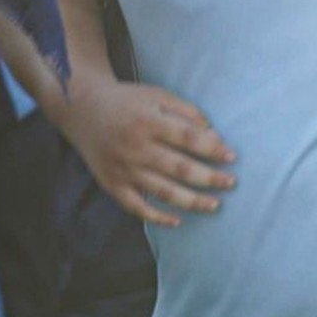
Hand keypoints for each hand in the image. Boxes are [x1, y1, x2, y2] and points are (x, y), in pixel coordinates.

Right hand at [59, 79, 234, 227]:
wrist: (83, 109)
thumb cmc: (129, 101)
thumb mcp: (159, 96)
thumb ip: (187, 113)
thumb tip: (215, 136)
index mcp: (149, 122)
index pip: (187, 138)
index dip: (212, 149)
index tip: (233, 157)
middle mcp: (135, 148)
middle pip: (179, 168)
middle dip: (209, 178)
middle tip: (231, 183)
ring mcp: (123, 169)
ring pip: (162, 191)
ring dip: (191, 201)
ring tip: (215, 205)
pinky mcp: (111, 185)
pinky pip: (135, 206)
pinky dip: (156, 217)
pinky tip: (177, 221)